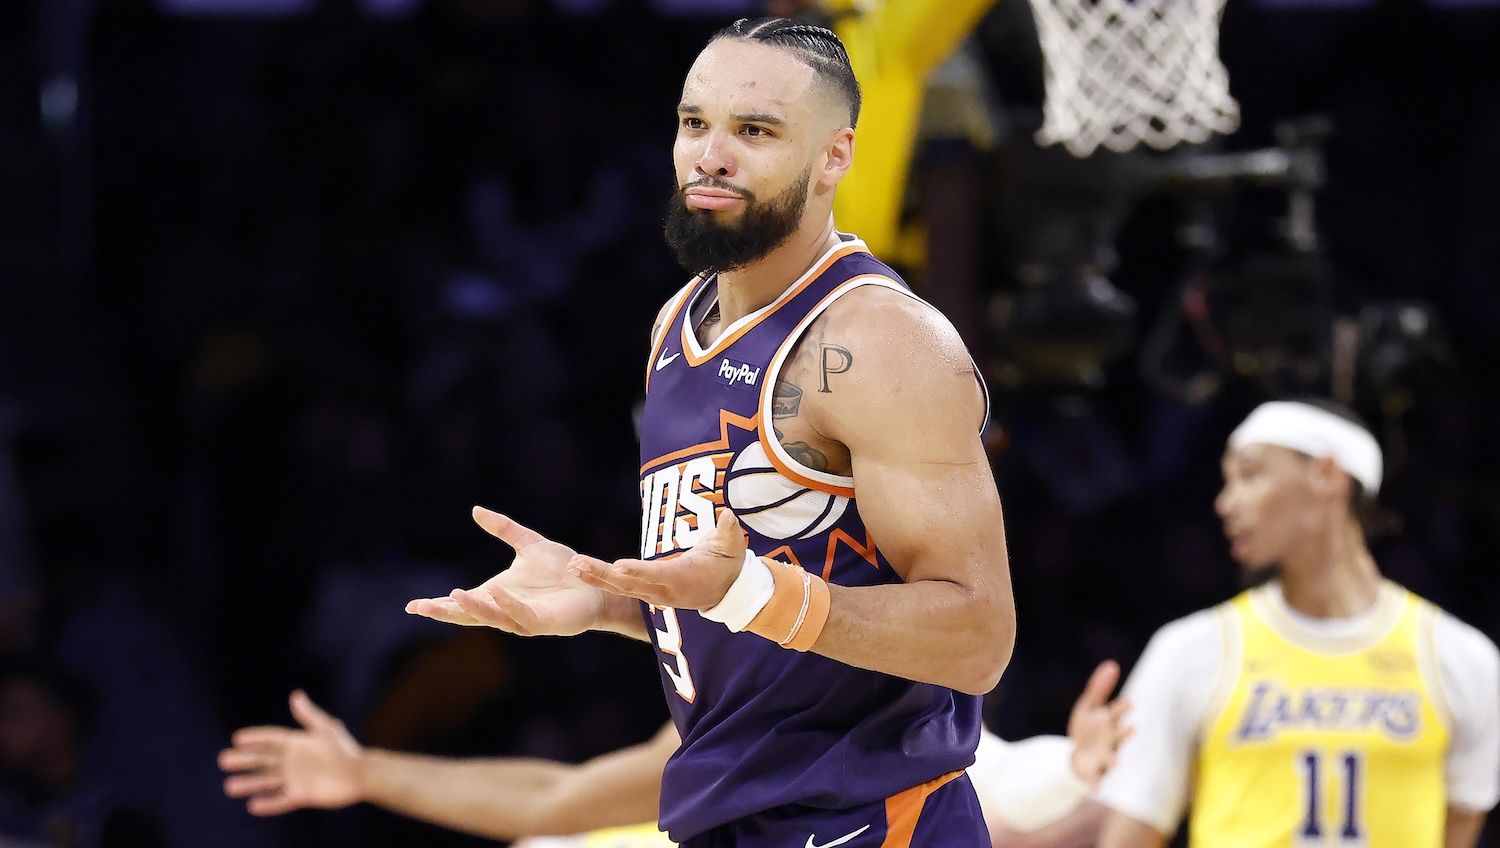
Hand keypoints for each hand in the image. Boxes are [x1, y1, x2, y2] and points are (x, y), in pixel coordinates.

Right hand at [219, 690, 362, 814]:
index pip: (270, 739)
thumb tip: (295, 695)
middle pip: (263, 760)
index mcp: (297, 743)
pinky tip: (252, 805)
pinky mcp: (301, 795)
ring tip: (229, 787)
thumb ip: (309, 715)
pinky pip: (281, 800)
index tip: (236, 738)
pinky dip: (268, 804)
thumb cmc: (345, 749)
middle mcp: (292, 761)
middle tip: (223, 761)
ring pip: (267, 781)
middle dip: (244, 761)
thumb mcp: (326, 729)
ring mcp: (295, 779)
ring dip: (249, 784)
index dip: (255, 738)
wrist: (360, 774)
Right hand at [406, 507, 611, 635]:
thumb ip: (504, 529)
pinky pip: (522, 616)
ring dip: (474, 609)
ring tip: (455, 596)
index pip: (462, 603)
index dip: (438, 605)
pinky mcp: (544, 622)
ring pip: (493, 618)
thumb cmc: (562, 568)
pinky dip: (507, 605)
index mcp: (498, 595)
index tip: (411, 606)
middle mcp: (506, 610)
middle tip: (421, 608)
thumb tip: (476, 510)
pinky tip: (495, 591)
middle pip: (470, 616)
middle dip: (446, 613)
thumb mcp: (529, 543)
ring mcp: (524, 619)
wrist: (594, 581)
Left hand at [571, 510, 745, 610]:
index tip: (618, 566)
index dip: (639, 571)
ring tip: (573, 565)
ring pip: (620, 588)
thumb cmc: (728, 565)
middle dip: (602, 575)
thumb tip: (728, 515)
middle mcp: (665, 591)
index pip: (657, 575)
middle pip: (629, 585)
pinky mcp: (648, 592)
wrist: (727, 592)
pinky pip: (620, 588)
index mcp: (683, 578)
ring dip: (595, 577)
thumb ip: (728, 532)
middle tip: (577, 564)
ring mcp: (655, 594)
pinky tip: (581, 569)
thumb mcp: (731, 547)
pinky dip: (601, 580)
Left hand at [1067, 660, 1131, 788]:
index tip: (1129, 702)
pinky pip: (1094, 780)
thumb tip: (1112, 664)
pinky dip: (1095, 785)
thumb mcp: (1088, 707)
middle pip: (1116, 736)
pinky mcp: (1091, 772)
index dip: (1121, 709)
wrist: (1075, 758)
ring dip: (1114, 760)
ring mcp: (1101, 757)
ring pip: (1109, 758)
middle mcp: (1108, 741)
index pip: (1115, 714)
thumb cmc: (1087, 730)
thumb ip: (1099, 687)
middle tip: (1132, 728)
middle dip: (1123, 733)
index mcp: (1108, 724)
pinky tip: (1096, 791)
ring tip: (1116, 763)